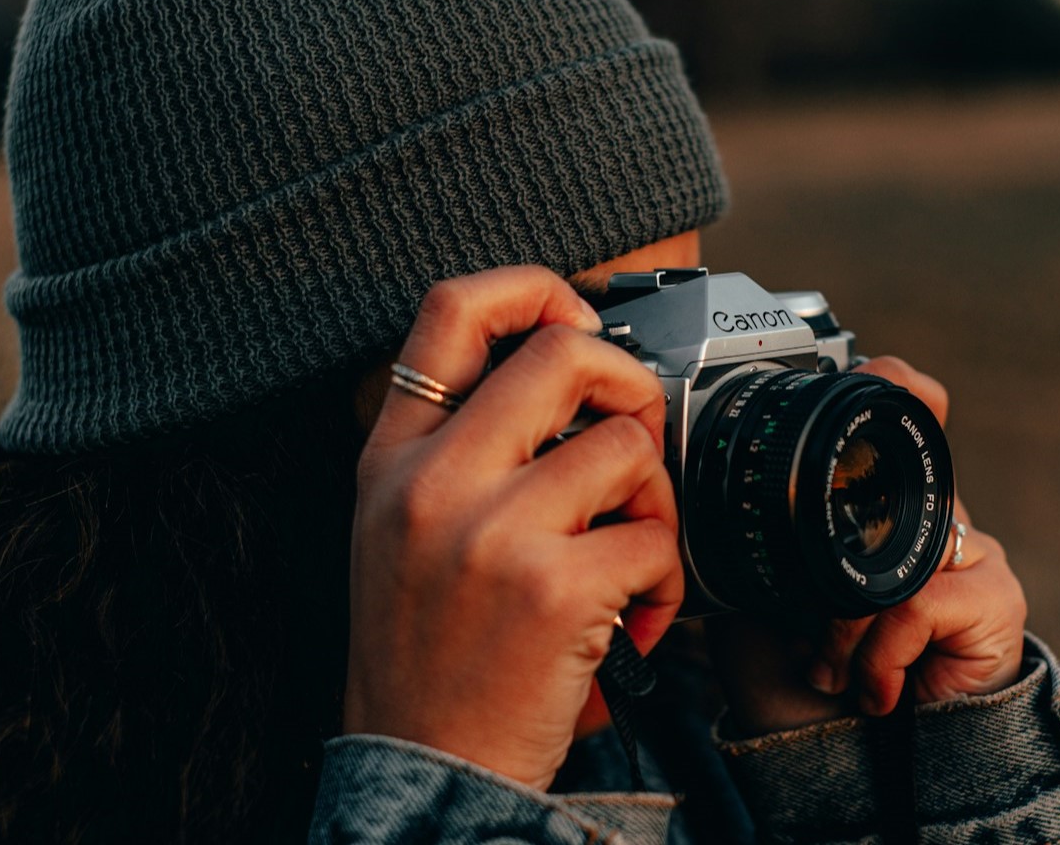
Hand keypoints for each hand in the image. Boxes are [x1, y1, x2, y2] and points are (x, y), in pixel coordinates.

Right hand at [342, 267, 683, 789]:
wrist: (423, 769)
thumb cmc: (427, 654)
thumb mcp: (398, 529)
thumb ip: (458, 446)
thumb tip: (569, 364)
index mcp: (393, 458)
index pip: (450, 311)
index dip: (535, 289)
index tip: (580, 323)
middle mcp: (434, 482)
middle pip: (561, 354)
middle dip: (628, 385)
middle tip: (634, 437)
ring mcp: (492, 532)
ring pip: (628, 447)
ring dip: (655, 504)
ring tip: (630, 557)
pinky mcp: (553, 589)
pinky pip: (655, 540)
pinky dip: (666, 585)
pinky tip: (634, 621)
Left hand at [708, 356, 1027, 735]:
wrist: (839, 761)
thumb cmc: (798, 676)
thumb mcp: (755, 588)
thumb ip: (753, 530)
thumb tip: (709, 475)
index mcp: (881, 504)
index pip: (908, 415)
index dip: (896, 384)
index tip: (864, 367)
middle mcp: (933, 519)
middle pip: (892, 490)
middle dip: (832, 573)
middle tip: (807, 630)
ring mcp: (973, 555)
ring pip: (896, 553)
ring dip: (845, 624)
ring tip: (828, 664)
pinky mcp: (998, 599)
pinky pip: (919, 602)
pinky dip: (878, 653)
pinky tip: (873, 689)